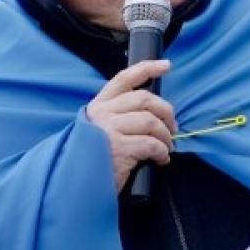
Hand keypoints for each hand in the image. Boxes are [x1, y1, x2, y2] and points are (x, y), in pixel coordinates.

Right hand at [85, 59, 176, 191]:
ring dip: (165, 136)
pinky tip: (161, 160)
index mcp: (100, 105)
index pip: (125, 78)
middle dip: (166, 112)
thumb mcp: (99, 130)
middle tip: (172, 128)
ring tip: (167, 147)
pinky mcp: (120, 149)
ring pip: (151, 121)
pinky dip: (162, 152)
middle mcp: (104, 113)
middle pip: (145, 99)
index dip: (147, 69)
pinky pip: (151, 144)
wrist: (76, 183)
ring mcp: (110, 130)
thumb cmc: (93, 158)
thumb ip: (118, 116)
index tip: (166, 66)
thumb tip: (152, 113)